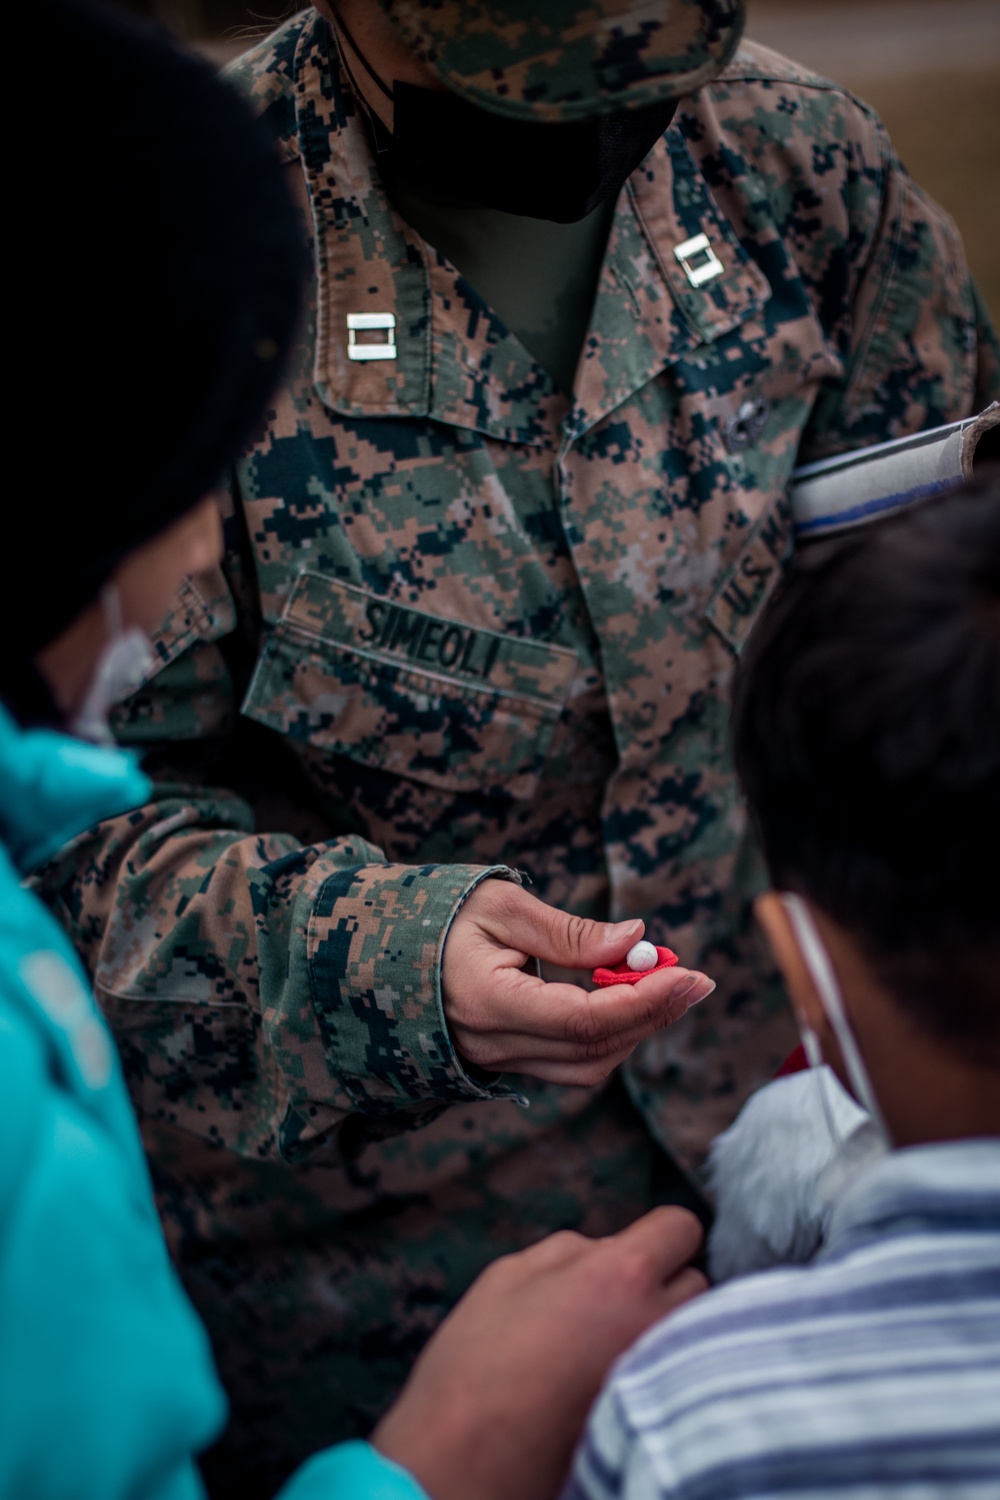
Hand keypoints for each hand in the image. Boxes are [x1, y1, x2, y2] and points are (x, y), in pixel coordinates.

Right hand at [373, 1207, 707, 1499]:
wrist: (467, 1463)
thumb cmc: (476, 1366)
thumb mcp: (507, 1276)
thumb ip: (568, 1251)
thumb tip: (605, 1250)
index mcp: (621, 1275)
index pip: (681, 1226)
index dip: (659, 1233)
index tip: (639, 1247)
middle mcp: (657, 1324)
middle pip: (697, 1282)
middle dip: (665, 1282)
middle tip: (618, 1298)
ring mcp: (662, 1377)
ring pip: (694, 1333)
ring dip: (667, 1327)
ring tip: (617, 1343)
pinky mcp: (658, 1421)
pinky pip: (676, 1377)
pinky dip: (656, 1371)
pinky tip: (613, 1380)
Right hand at [442, 882, 714, 1084]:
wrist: (382, 952)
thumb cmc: (440, 917)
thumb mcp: (501, 905)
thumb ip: (568, 931)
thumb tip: (636, 938)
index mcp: (486, 1001)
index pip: (582, 1018)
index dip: (643, 1001)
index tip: (689, 974)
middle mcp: (492, 1044)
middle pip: (593, 1049)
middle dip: (653, 1016)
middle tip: (696, 979)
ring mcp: (497, 1060)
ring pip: (587, 1066)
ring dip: (637, 1031)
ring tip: (670, 986)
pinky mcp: (507, 1062)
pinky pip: (570, 1064)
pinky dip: (610, 1037)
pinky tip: (630, 1001)